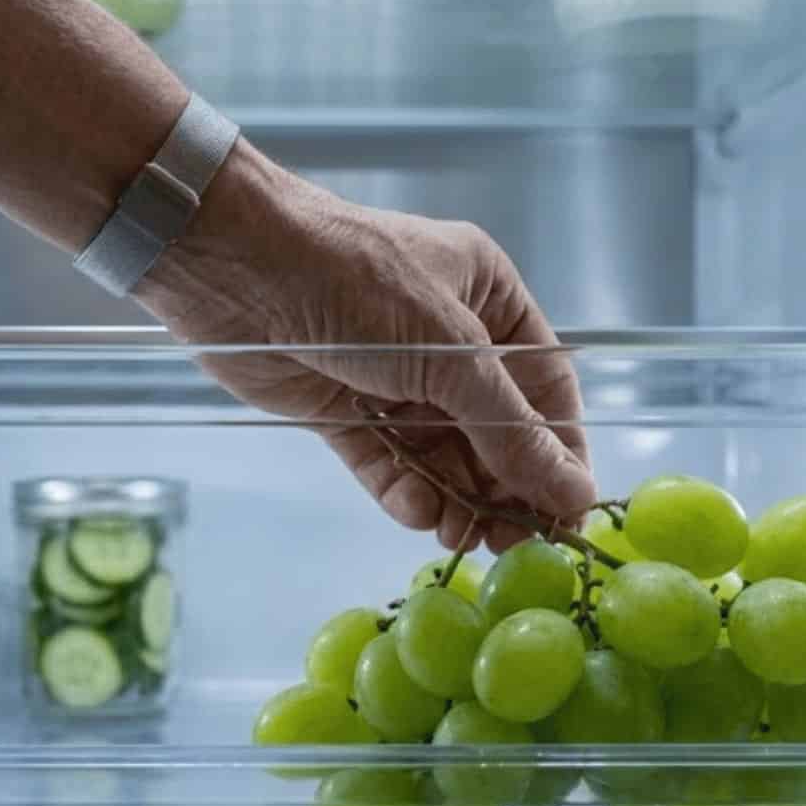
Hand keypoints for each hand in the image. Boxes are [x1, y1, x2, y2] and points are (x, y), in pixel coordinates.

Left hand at [137, 143, 595, 550]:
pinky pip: (387, 462)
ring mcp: (392, 376)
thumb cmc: (353, 279)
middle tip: (512, 540)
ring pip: (442, 453)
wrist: (232, 265)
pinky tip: (419, 515)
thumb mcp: (450, 353)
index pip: (544, 385)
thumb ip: (510, 431)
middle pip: (495, 429)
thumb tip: (572, 492)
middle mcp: (446, 338)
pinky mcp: (342, 409)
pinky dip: (405, 491)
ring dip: (457, 498)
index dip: (560, 450)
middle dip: (506, 485)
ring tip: (464, 537)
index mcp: (487, 297)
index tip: (570, 511)